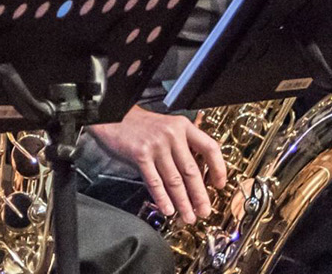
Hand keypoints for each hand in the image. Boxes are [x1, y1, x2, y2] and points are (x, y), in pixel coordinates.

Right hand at [87, 105, 225, 223]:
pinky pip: (155, 181)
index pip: (209, 147)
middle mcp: (172, 134)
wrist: (112, 115)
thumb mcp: (166, 127)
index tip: (219, 184)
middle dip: (199, 195)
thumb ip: (180, 147)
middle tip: (204, 211)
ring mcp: (157, 145)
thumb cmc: (139, 124)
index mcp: (182, 126)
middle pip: (192, 170)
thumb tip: (195, 178)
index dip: (218, 168)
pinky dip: (162, 198)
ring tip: (188, 216)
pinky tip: (168, 208)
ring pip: (174, 180)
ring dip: (182, 202)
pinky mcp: (140, 154)